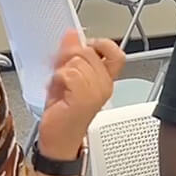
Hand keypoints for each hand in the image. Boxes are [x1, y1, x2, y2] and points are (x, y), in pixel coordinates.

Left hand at [38, 32, 125, 158]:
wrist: (58, 141)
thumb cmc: (63, 114)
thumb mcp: (65, 77)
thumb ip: (70, 55)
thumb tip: (72, 35)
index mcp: (105, 80)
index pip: (116, 53)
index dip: (101, 44)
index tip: (85, 48)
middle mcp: (104, 85)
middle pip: (89, 52)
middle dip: (69, 59)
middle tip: (62, 75)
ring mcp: (96, 92)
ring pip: (78, 61)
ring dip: (62, 72)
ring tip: (60, 87)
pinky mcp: (84, 98)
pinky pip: (70, 73)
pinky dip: (59, 80)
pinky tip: (60, 92)